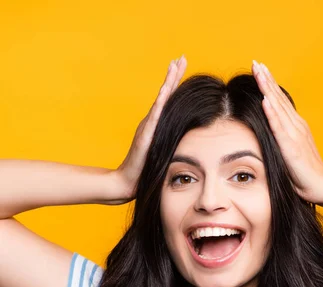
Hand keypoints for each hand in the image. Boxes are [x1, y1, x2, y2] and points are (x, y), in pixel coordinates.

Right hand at [113, 55, 186, 202]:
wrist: (127, 181)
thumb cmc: (145, 170)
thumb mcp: (161, 152)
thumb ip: (169, 143)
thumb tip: (183, 141)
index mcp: (157, 124)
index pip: (169, 100)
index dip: (175, 82)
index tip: (182, 65)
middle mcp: (151, 121)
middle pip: (165, 94)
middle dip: (173, 75)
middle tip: (181, 57)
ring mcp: (148, 126)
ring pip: (160, 100)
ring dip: (168, 82)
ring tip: (174, 65)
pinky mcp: (145, 135)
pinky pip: (155, 116)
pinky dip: (161, 102)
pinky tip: (166, 90)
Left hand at [252, 61, 322, 206]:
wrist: (321, 186)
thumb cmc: (303, 174)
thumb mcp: (289, 152)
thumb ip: (281, 141)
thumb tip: (267, 135)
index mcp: (295, 127)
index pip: (279, 101)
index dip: (270, 85)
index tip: (259, 69)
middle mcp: (296, 126)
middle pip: (279, 98)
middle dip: (267, 79)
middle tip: (256, 62)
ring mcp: (295, 135)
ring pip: (278, 107)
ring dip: (268, 89)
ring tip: (259, 72)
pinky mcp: (291, 147)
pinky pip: (280, 127)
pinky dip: (272, 113)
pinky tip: (265, 100)